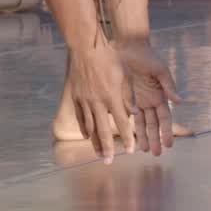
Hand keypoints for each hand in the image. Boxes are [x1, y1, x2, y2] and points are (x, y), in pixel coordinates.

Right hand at [68, 40, 134, 162]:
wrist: (86, 48)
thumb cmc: (109, 58)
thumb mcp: (125, 75)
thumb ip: (129, 96)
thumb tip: (135, 113)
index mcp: (113, 96)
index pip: (122, 123)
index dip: (127, 138)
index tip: (132, 150)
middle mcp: (98, 102)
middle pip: (103, 130)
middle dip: (108, 148)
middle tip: (109, 162)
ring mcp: (85, 100)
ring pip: (90, 127)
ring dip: (95, 142)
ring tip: (99, 154)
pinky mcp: (76, 96)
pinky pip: (80, 117)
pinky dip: (84, 128)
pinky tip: (87, 136)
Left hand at [115, 40, 181, 156]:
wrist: (128, 46)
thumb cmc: (147, 56)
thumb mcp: (160, 70)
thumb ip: (168, 86)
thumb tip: (179, 101)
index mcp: (160, 95)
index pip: (165, 118)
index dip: (167, 131)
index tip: (168, 145)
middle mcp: (150, 101)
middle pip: (154, 124)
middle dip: (155, 139)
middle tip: (155, 153)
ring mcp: (137, 100)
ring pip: (141, 123)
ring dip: (142, 136)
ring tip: (142, 150)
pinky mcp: (125, 97)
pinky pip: (126, 114)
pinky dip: (127, 126)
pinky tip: (127, 137)